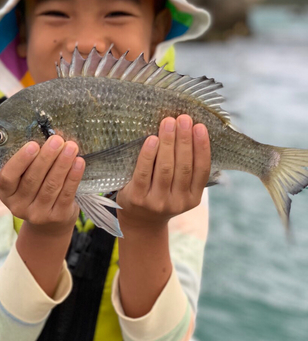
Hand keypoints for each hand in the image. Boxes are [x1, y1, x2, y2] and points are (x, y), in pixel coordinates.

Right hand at [0, 135, 84, 235]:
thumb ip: (31, 164)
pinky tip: (79, 162)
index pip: (7, 177)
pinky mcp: (58, 216)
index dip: (20, 160)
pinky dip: (73, 176)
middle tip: (57, 140)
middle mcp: (19, 206)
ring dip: (62, 164)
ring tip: (71, 147)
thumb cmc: (37, 192)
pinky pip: (67, 193)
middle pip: (32, 179)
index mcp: (7, 194)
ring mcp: (38, 214)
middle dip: (46, 157)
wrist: (50, 224)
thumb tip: (49, 138)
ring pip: (51, 185)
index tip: (33, 144)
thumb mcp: (26, 181)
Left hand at [116, 115, 210, 230]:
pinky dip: (148, 154)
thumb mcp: (180, 189)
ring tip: (168, 122)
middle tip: (183, 118)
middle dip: (184, 140)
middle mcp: (178, 202)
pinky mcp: (137, 198)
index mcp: (193, 198)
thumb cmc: (161, 195)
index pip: (202, 170)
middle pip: (183, 166)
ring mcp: (157, 202)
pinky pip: (144, 173)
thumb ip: (186, 168)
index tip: (200, 126)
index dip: (202, 147)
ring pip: (165, 168)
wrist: (139, 222)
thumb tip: (190, 130)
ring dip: (168, 143)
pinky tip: (152, 139)